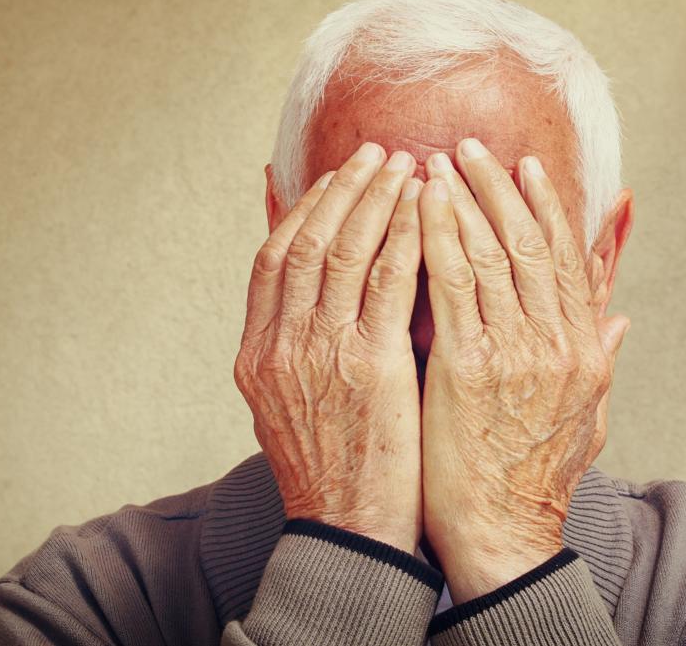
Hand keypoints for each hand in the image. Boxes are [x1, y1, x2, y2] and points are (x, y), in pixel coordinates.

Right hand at [234, 143, 425, 552]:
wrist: (348, 532)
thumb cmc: (332, 471)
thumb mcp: (291, 407)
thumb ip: (300, 347)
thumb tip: (319, 299)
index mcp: (257, 355)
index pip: (272, 259)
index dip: (307, 210)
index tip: (338, 178)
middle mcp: (280, 347)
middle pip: (304, 241)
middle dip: (343, 190)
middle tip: (377, 152)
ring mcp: (320, 355)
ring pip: (342, 251)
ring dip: (376, 200)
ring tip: (406, 164)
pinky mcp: (369, 368)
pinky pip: (387, 283)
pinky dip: (407, 237)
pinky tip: (428, 210)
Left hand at [417, 139, 630, 601]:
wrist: (502, 536)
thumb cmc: (534, 480)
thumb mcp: (588, 417)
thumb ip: (603, 359)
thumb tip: (622, 317)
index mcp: (585, 350)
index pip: (568, 260)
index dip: (545, 208)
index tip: (525, 168)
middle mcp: (557, 343)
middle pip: (529, 243)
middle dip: (498, 188)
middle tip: (471, 146)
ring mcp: (515, 353)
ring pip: (491, 253)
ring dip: (463, 199)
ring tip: (440, 159)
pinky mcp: (468, 368)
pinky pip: (453, 284)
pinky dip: (438, 236)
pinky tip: (421, 205)